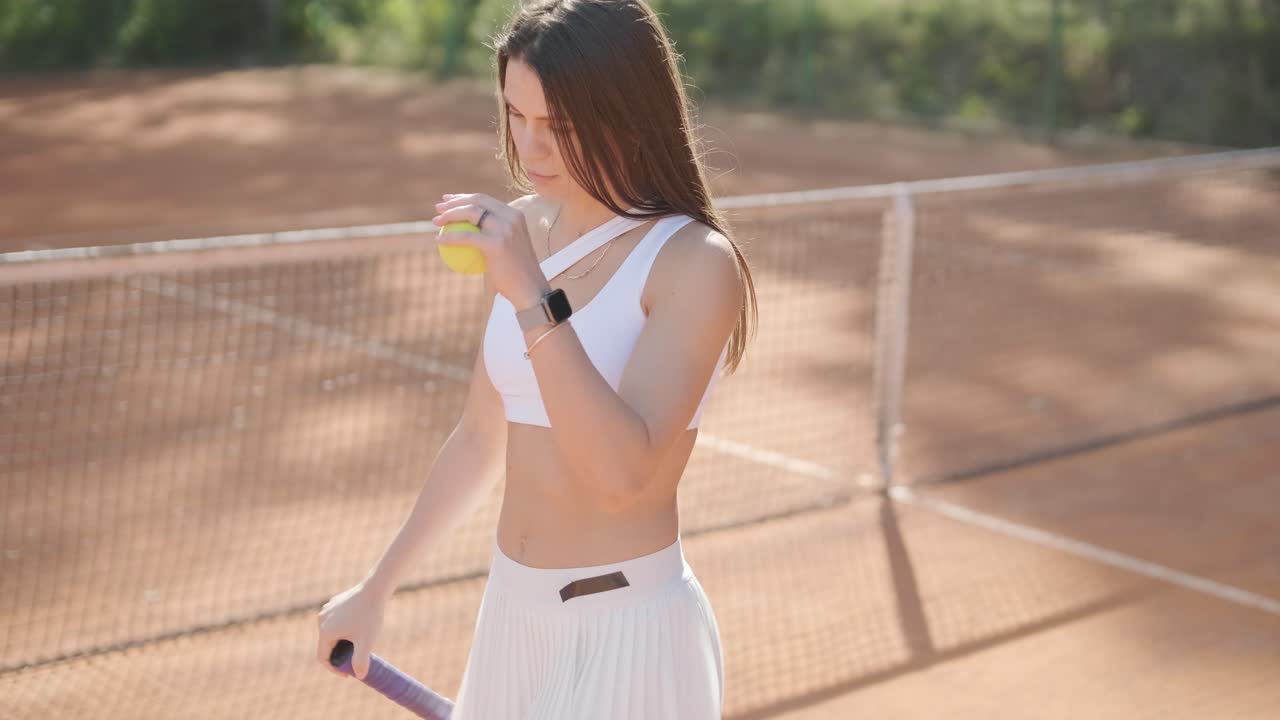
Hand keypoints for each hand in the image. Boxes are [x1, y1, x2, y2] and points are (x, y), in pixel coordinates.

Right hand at [315, 580, 385, 680]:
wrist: (375, 589)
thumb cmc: (370, 615)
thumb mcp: (366, 641)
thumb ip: (361, 660)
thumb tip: (359, 676)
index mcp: (325, 632)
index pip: (323, 658)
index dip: (334, 669)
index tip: (348, 674)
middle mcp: (321, 621)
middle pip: (326, 646)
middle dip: (339, 655)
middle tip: (355, 660)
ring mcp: (326, 610)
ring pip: (330, 633)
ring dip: (341, 642)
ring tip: (357, 645)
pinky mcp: (333, 603)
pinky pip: (335, 622)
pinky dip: (343, 630)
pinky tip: (357, 629)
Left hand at [433, 193, 551, 308]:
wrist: (529, 289)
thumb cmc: (516, 274)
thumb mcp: (508, 248)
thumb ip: (493, 235)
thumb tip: (467, 229)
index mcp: (515, 215)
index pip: (485, 199)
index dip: (464, 197)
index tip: (448, 201)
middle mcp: (511, 217)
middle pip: (476, 201)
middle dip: (454, 201)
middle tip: (438, 208)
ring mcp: (505, 229)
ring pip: (470, 213)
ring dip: (449, 214)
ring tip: (436, 222)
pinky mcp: (497, 244)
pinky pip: (466, 236)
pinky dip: (450, 237)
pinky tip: (438, 240)